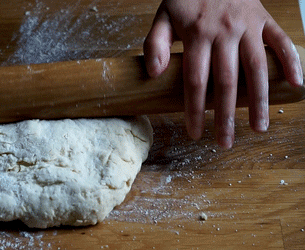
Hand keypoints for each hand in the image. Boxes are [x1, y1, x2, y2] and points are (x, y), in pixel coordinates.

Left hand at [144, 0, 302, 148]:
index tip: (195, 133)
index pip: (195, 81)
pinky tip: (296, 86)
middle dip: (226, 117)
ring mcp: (248, 26)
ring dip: (259, 101)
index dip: (195, 110)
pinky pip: (281, 43)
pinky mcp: (265, 20)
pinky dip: (291, 63)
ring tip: (259, 128)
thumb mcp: (163, 15)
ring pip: (256, 69)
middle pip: (226, 83)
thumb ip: (155, 43)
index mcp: (196, 34)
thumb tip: (154, 74)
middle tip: (225, 143)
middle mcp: (224, 32)